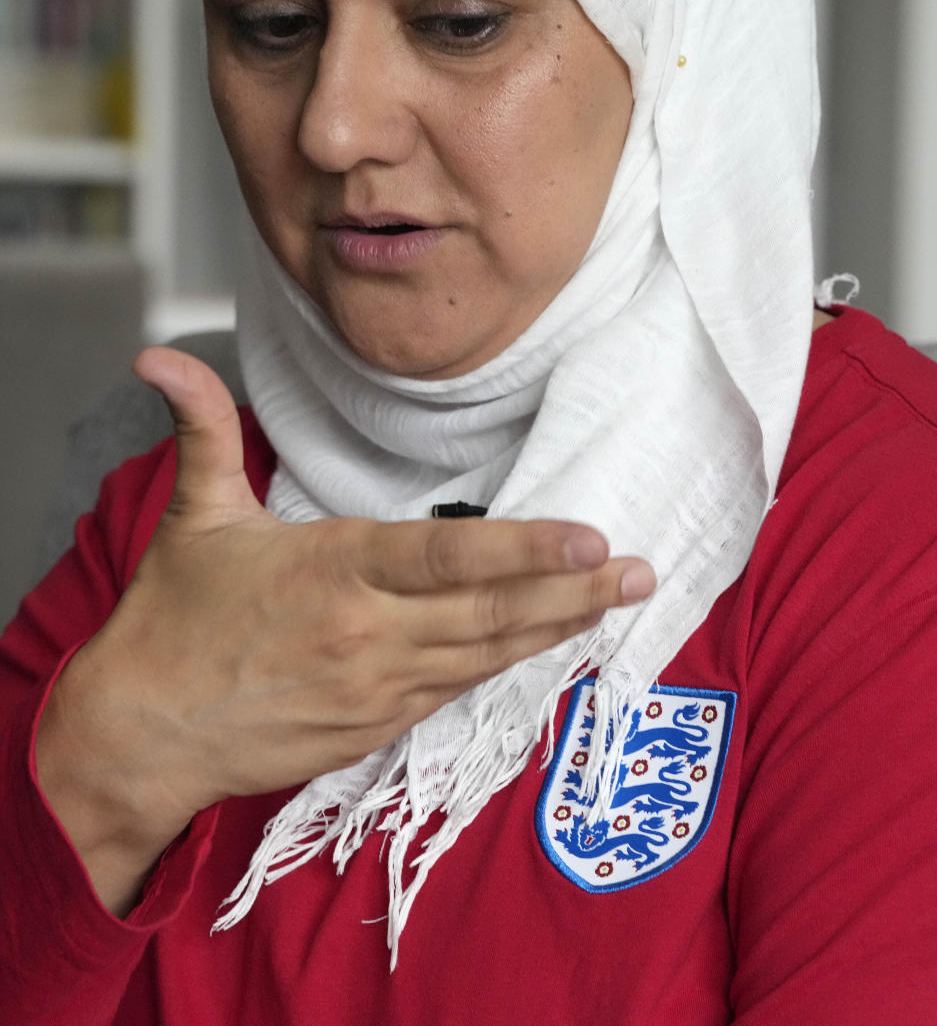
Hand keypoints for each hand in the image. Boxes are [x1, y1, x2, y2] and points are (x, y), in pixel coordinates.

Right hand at [37, 347, 654, 910]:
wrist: (142, 735)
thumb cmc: (171, 620)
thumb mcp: (192, 515)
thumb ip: (199, 426)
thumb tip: (154, 355)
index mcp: (333, 569)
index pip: (447, 557)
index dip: (525, 550)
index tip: (592, 539)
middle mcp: (367, 633)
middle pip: (489, 613)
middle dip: (573, 592)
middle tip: (641, 572)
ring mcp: (378, 687)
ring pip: (486, 656)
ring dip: (557, 629)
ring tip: (619, 603)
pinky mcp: (376, 726)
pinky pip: (459, 690)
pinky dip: (509, 665)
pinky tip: (551, 645)